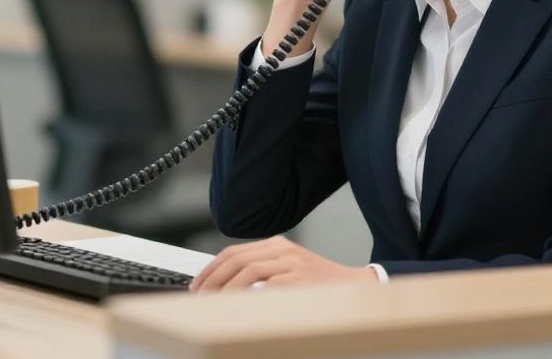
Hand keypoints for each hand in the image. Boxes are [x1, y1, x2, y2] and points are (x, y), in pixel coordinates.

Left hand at [189, 235, 377, 291]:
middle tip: (199, 296)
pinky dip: (248, 295)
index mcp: (277, 244)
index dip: (211, 268)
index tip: (198, 284)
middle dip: (212, 278)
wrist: (354, 288)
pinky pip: (266, 285)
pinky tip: (237, 306)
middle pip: (236, 259)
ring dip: (225, 288)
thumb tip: (225, 286)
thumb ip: (262, 272)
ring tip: (213, 303)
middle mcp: (283, 250)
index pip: (233, 252)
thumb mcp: (288, 270)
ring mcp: (292, 263)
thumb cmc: (319, 284)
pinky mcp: (300, 279)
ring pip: (247, 270)